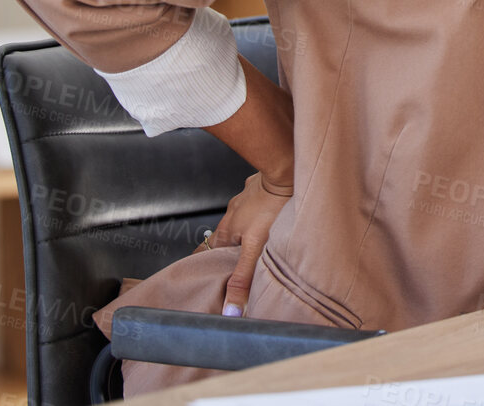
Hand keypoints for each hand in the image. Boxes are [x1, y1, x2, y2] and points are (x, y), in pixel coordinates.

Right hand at [202, 171, 291, 316]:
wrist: (285, 172)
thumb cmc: (270, 207)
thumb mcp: (255, 249)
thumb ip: (243, 279)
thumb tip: (230, 310)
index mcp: (226, 231)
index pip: (204, 253)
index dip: (201, 265)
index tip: (198, 278)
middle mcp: (231, 215)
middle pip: (221, 238)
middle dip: (222, 252)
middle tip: (226, 267)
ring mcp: (245, 201)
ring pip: (238, 222)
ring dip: (241, 234)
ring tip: (249, 247)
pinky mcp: (259, 189)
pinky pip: (253, 205)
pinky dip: (256, 216)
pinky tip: (267, 219)